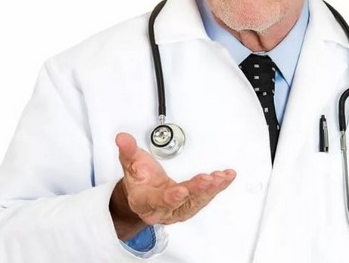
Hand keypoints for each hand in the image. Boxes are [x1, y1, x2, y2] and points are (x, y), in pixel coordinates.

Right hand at [109, 132, 235, 239]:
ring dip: (211, 190)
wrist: (144, 193)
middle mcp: (162, 209)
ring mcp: (178, 209)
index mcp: (144, 201)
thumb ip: (128, 151)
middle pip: (181, 203)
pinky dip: (217, 188)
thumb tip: (122, 138)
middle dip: (196, 191)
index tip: (180, 191)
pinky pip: (205, 197)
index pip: (157, 201)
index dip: (169, 197)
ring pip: (197, 202)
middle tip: (208, 180)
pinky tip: (225, 178)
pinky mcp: (191, 205)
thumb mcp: (130, 163)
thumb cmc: (138, 180)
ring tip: (221, 177)